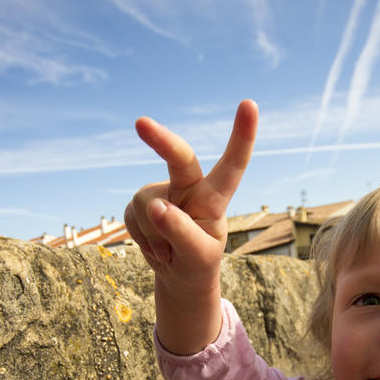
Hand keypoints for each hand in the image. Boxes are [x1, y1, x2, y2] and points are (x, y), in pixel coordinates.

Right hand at [125, 99, 257, 290]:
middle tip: (141, 124)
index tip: (249, 104)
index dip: (243, 136)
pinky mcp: (143, 202)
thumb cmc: (198, 263)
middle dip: (161, 140)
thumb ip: (181, 233)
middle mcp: (191, 187)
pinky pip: (130, 214)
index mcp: (215, 198)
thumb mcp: (198, 257)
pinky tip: (155, 244)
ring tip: (167, 251)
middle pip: (179, 158)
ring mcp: (165, 192)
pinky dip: (140, 236)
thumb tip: (155, 205)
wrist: (180, 275)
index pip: (232, 165)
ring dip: (151, 233)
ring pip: (145, 201)